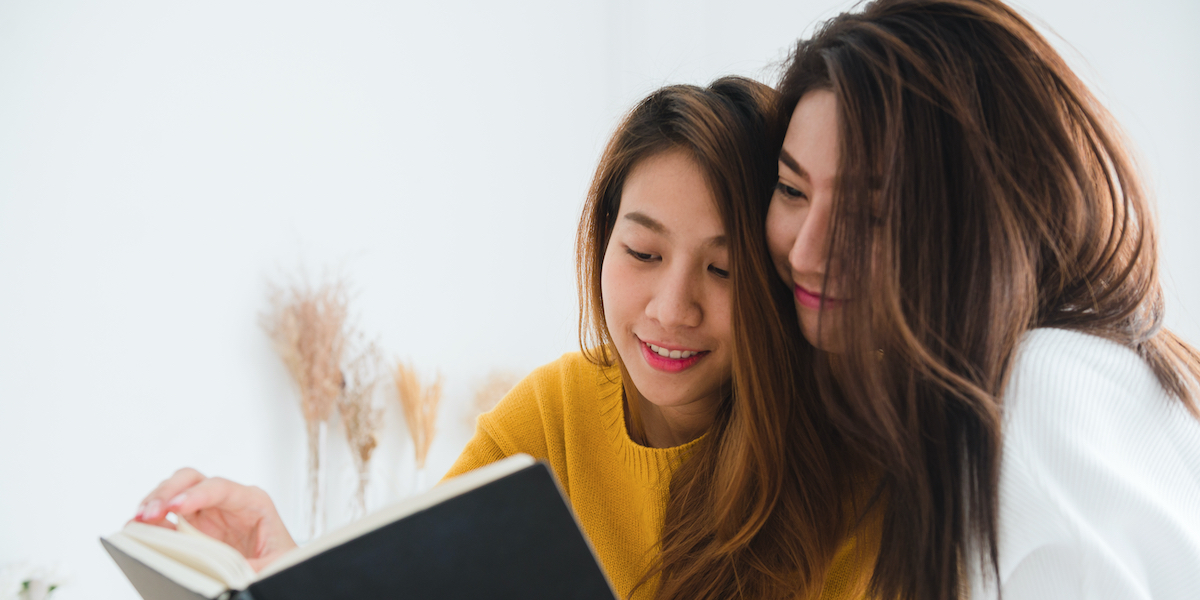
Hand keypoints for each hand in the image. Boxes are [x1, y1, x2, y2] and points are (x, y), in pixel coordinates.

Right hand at [133, 468, 297, 570]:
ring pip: (174, 492)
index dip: (196, 494)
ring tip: (137, 521)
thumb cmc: (280, 560)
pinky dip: (150, 520)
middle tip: (149, 513)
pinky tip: (138, 529)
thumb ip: (251, 565)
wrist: (279, 569)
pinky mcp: (191, 527)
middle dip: (168, 492)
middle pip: (192, 479)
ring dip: (153, 503)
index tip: (175, 508)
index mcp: (252, 502)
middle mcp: (226, 501)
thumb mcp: (275, 563)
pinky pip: (166, 517)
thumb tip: (228, 573)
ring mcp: (207, 512)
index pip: (220, 487)